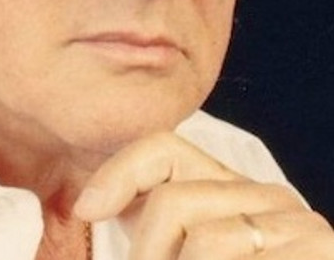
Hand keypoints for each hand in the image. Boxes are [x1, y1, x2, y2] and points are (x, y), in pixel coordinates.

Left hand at [73, 131, 333, 258]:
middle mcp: (268, 198)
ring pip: (202, 241)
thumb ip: (154, 230)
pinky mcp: (318, 250)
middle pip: (172, 202)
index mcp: (235, 192)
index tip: (86, 208)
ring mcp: (298, 225)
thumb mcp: (184, 253)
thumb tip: (89, 205)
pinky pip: (234, 256)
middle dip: (147, 255)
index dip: (120, 172)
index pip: (166, 149)